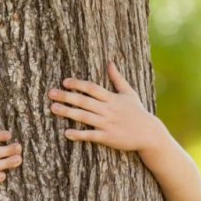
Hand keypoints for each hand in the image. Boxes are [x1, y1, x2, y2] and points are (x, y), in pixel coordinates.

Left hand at [48, 61, 166, 151]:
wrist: (149, 134)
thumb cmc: (138, 112)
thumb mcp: (129, 93)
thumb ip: (117, 78)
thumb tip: (110, 62)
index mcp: (112, 98)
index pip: (92, 88)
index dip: (78, 84)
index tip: (65, 82)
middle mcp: (108, 110)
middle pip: (84, 101)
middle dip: (67, 96)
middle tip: (51, 93)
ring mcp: (107, 124)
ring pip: (84, 117)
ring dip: (68, 112)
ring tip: (53, 108)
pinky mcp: (108, 138)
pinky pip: (91, 135)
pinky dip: (79, 134)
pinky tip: (67, 133)